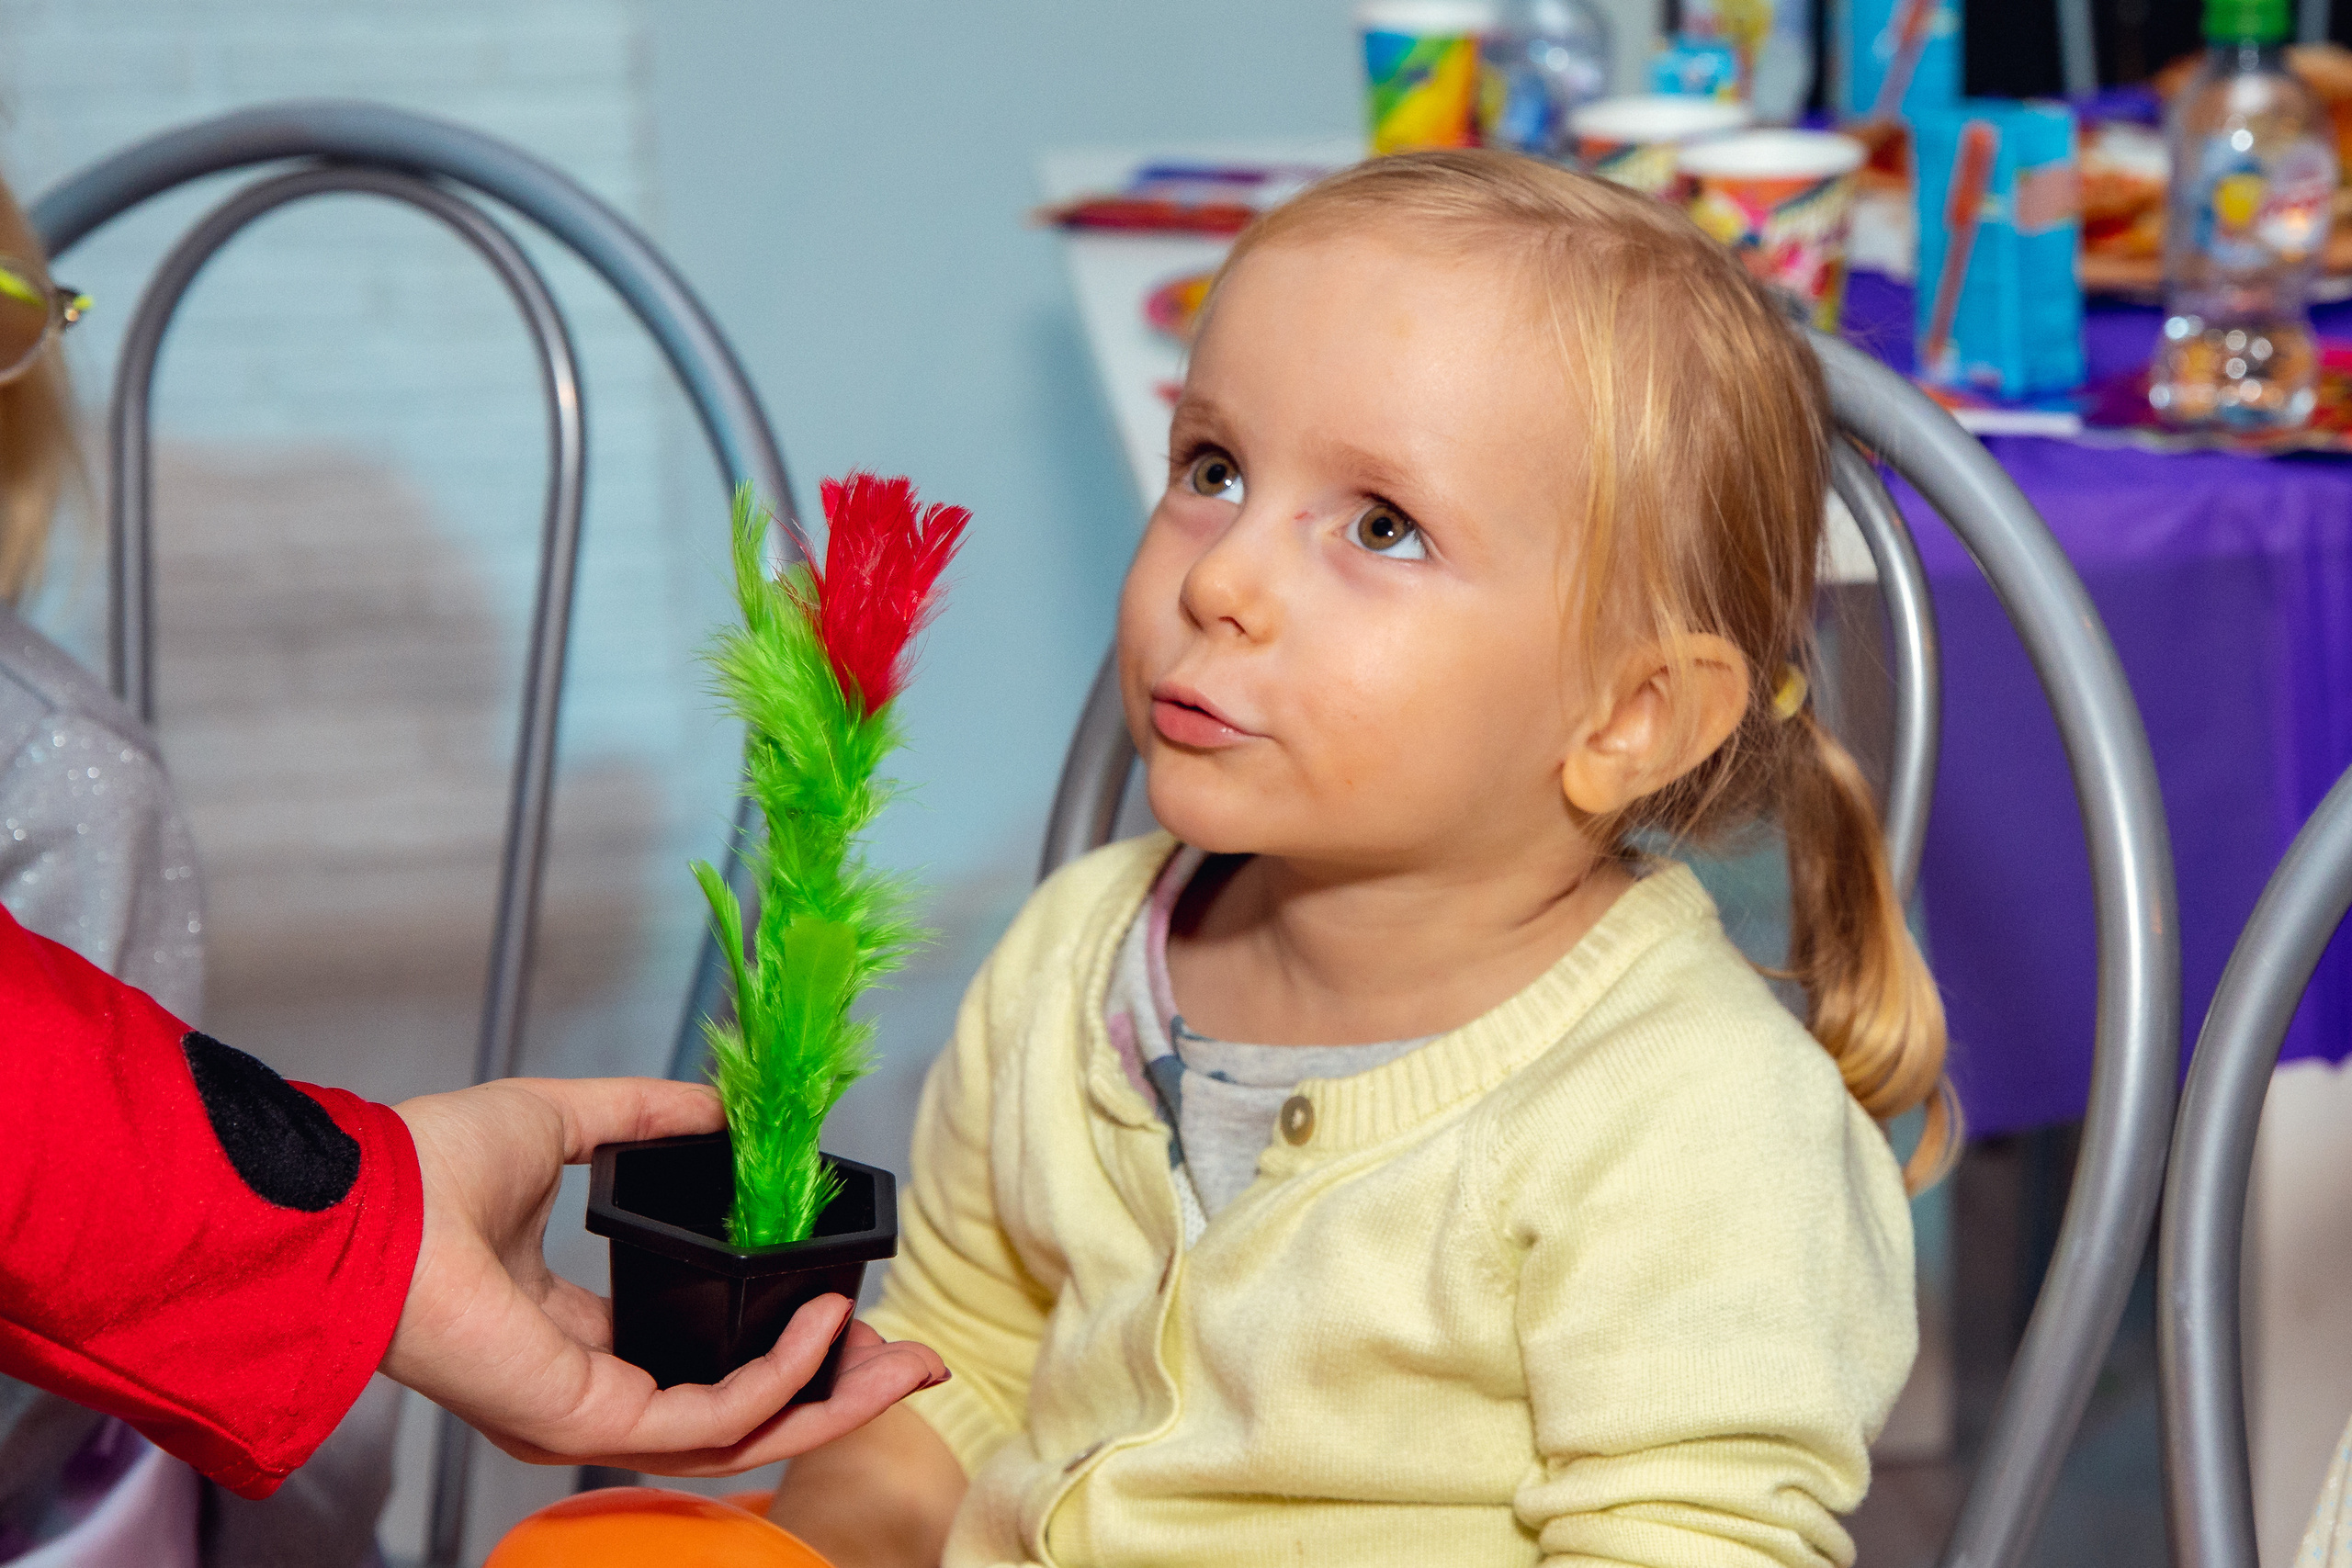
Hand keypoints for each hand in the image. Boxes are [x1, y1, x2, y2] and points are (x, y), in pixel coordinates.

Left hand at [380, 1077, 946, 1472]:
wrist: (366, 1203)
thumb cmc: (425, 1172)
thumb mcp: (564, 1124)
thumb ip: (643, 1117)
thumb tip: (719, 1106)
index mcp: (576, 1339)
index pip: (703, 1366)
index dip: (788, 1347)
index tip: (856, 1309)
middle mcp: (588, 1393)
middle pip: (742, 1417)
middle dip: (837, 1392)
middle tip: (913, 1360)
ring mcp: (590, 1417)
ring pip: (743, 1435)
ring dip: (833, 1400)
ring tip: (901, 1359)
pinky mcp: (590, 1419)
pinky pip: (713, 1417)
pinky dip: (781, 1377)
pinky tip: (826, 1325)